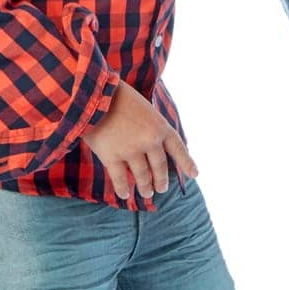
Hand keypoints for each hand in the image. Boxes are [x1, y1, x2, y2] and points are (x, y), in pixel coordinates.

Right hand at [82, 81, 197, 200]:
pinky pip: (120, 179)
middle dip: (161, 180)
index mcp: (161, 127)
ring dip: (145, 187)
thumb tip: (153, 148)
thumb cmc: (119, 97)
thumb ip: (151, 127)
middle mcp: (150, 141)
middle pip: (159, 167)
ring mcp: (131, 151)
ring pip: (142, 176)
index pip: (178, 149)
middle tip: (162, 189)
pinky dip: (123, 188)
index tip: (194, 175)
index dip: (187, 163)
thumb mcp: (145, 108)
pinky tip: (125, 194)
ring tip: (147, 193)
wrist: (94, 95)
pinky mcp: (112, 157)